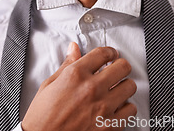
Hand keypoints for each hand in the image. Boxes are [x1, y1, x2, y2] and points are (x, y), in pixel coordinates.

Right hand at [21, 42, 136, 130]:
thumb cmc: (43, 115)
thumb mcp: (49, 84)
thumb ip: (66, 65)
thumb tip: (74, 49)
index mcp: (75, 74)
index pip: (102, 53)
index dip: (109, 51)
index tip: (110, 55)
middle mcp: (91, 88)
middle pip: (122, 67)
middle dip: (120, 66)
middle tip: (116, 70)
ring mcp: (103, 107)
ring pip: (130, 87)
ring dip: (124, 86)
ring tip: (116, 89)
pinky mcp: (110, 126)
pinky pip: (131, 110)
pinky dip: (126, 107)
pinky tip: (116, 107)